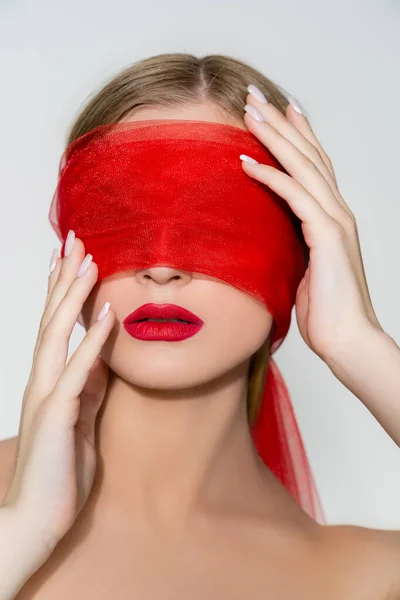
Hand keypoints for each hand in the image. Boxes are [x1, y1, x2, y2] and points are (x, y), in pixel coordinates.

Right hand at [2, 234, 114, 559]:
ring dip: (73, 296)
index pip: (55, 326)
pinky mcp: (58, 415)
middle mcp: (42, 381)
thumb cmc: (61, 470)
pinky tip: (107, 314)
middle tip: (74, 240)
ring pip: (57, 334)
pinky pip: (78, 370)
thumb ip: (90, 386)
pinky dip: (93, 341)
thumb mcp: (82, 418)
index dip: (63, 291)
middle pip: (52, 319)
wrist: (38, 517)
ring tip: (88, 262)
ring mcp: (47, 396)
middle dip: (64, 278)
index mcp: (50, 381)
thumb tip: (103, 358)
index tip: (73, 259)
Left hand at [241, 88, 382, 362]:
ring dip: (274, 136)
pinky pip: (295, 196)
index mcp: (331, 218)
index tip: (275, 111)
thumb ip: (290, 245)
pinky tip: (246, 160)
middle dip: (280, 121)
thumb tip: (266, 235)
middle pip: (308, 154)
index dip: (295, 135)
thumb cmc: (325, 312)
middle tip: (255, 94)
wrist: (347, 340)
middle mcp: (336, 211)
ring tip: (249, 110)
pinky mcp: (327, 236)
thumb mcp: (301, 269)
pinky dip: (269, 176)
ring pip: (302, 166)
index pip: (313, 166)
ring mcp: (335, 221)